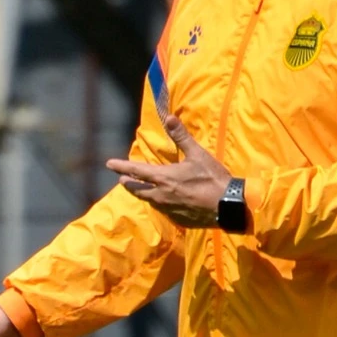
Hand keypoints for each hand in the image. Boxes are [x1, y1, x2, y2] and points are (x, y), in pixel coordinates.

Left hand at [108, 115, 234, 227]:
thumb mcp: (197, 154)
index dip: (121, 167)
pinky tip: (165, 203)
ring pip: (150, 201)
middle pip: (138, 190)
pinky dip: (161, 204)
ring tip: (142, 190)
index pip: (136, 171)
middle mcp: (161, 195)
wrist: (228, 207)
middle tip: (122, 180)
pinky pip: (164, 211)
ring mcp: (169, 210)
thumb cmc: (213, 178)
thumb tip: (168, 117)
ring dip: (144, 194)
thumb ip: (181, 136)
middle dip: (129, 184)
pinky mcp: (179, 220)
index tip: (109, 164)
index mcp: (163, 178)